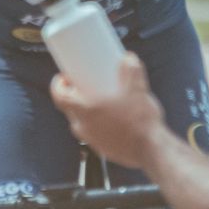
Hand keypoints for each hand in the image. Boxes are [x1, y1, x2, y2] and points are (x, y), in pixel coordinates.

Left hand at [50, 53, 166, 167]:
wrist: (151, 150)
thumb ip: (132, 69)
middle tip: (83, 86)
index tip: (63, 78)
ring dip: (86, 111)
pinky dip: (98, 124)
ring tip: (100, 101)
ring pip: (82, 122)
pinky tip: (112, 119)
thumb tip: (128, 58)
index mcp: (87, 111)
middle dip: (73, 96)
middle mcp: (85, 127)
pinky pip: (94, 133)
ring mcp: (92, 140)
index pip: (59, 97)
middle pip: (69, 109)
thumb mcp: (138, 88)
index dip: (57, 85)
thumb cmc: (141, 121)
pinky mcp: (102, 149)